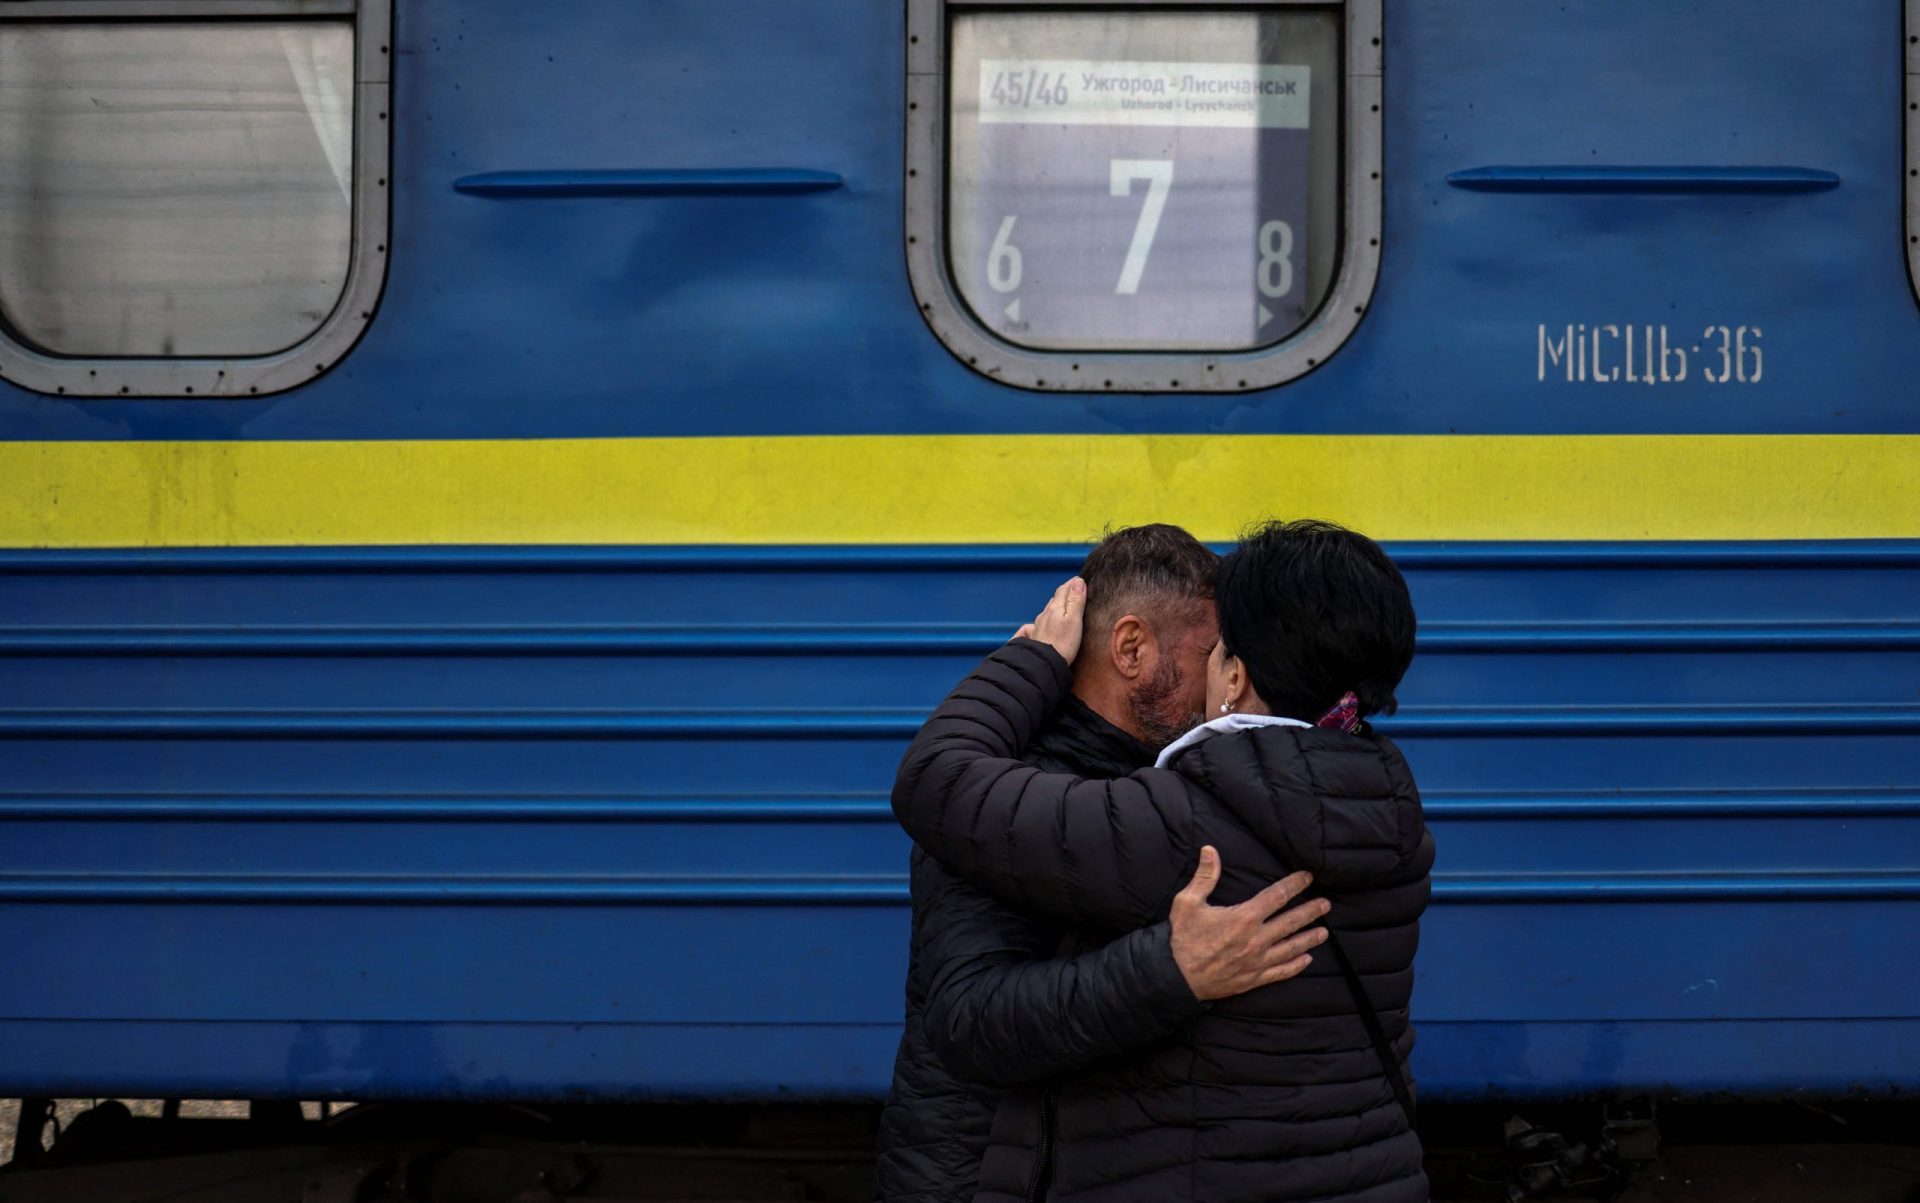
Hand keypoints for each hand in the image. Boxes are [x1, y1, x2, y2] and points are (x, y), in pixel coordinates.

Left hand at [1015, 577, 1085, 663]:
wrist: (1044, 664)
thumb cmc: (1062, 644)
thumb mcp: (1074, 620)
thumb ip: (1076, 601)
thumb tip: (1078, 582)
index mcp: (1055, 608)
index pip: (1063, 589)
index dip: (1072, 583)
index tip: (1080, 580)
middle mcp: (1045, 614)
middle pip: (1055, 598)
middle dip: (1065, 592)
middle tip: (1075, 589)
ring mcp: (1039, 625)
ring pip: (1049, 609)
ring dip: (1058, 604)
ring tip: (1066, 604)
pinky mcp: (1037, 637)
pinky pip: (1044, 620)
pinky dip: (1052, 616)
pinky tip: (1052, 622)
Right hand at [1168, 847, 1329, 1001]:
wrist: (1176, 977)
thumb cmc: (1182, 938)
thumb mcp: (1188, 902)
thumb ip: (1204, 876)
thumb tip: (1209, 849)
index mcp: (1243, 918)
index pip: (1277, 896)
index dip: (1295, 885)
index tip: (1308, 877)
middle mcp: (1256, 940)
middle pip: (1291, 922)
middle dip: (1311, 911)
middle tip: (1326, 904)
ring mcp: (1257, 961)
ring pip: (1291, 948)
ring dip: (1309, 939)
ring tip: (1324, 932)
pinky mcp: (1254, 978)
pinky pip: (1281, 972)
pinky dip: (1296, 966)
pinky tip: (1306, 960)